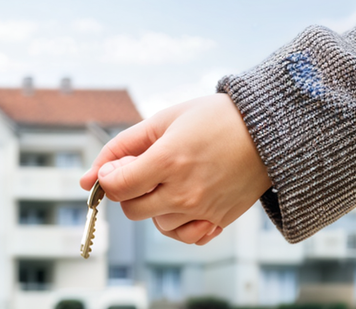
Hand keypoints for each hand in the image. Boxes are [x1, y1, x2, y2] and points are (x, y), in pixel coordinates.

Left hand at [80, 94, 271, 244]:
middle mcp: (184, 191)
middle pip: (131, 209)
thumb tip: (86, 179)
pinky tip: (186, 199)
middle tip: (148, 170)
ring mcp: (203, 210)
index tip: (120, 166)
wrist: (269, 131)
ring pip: (156, 223)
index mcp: (168, 161)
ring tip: (174, 178)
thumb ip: (120, 148)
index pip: (116, 188)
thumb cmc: (214, 119)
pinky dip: (178, 222)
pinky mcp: (219, 221)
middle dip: (130, 191)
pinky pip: (184, 235)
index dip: (109, 178)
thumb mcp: (163, 121)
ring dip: (155, 204)